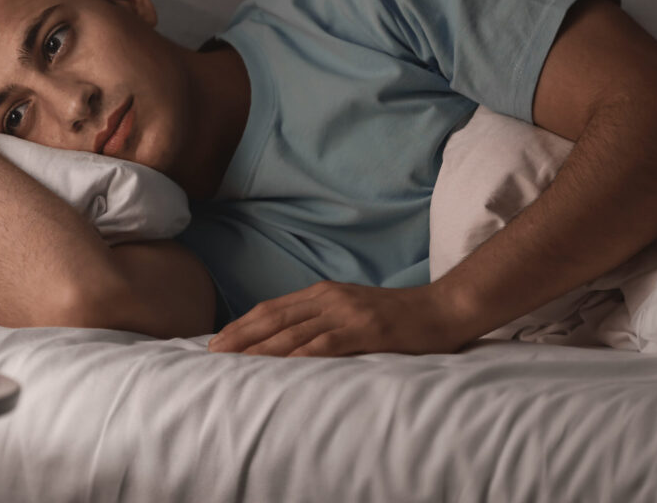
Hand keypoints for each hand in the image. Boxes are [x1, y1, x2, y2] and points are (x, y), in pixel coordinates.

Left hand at [207, 281, 462, 357]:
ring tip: (236, 360)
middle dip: (241, 335)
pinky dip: (301, 354)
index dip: (243, 324)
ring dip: (261, 347)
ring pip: (294, 331)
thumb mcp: (354, 310)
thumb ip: (325, 319)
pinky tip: (282, 365)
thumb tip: (292, 339)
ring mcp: (347, 311)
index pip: (273, 309)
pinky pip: (327, 343)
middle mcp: (330, 298)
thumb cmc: (399, 316)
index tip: (218, 339)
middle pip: (275, 318)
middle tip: (213, 352)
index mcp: (324, 292)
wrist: (443, 309)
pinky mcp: (366, 329)